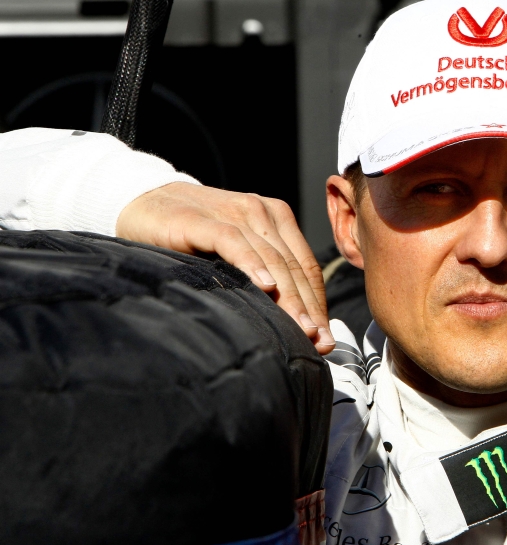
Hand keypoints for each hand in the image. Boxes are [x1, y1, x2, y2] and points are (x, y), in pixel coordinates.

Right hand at [117, 182, 334, 354]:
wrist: (141, 202)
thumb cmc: (190, 237)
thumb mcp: (234, 255)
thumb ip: (261, 276)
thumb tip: (291, 322)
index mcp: (276, 219)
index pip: (306, 267)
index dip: (318, 304)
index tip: (325, 338)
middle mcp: (262, 213)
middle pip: (295, 267)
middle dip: (309, 308)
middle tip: (320, 342)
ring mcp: (236, 213)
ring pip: (273, 260)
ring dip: (289, 297)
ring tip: (301, 329)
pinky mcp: (204, 220)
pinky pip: (235, 243)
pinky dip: (252, 266)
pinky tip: (266, 288)